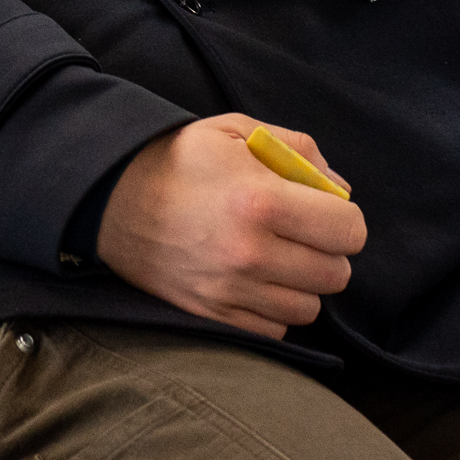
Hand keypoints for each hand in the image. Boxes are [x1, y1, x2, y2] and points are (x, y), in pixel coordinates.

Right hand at [95, 114, 365, 336]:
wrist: (111, 197)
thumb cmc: (181, 159)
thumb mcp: (238, 130)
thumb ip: (299, 151)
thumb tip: (341, 190)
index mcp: (261, 200)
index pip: (348, 231)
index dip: (345, 219)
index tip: (326, 211)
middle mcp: (249, 252)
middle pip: (335, 274)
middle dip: (327, 252)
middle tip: (302, 234)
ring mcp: (229, 291)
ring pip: (308, 308)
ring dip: (302, 285)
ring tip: (277, 258)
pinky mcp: (212, 316)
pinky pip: (275, 330)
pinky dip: (274, 310)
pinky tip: (255, 281)